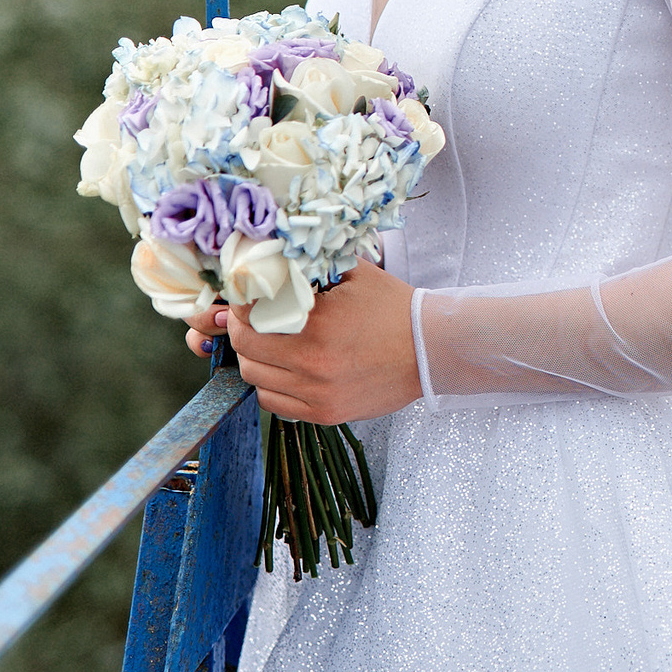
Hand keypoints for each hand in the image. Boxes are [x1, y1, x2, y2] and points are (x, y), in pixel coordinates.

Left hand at [183, 263, 422, 423]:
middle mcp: (313, 364)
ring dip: (255, 358)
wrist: (431, 349)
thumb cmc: (394, 308)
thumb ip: (311, 266)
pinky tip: (285, 371)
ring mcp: (318, 394)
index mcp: (318, 325)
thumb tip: (271, 258)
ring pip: (255, 379)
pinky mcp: (326, 414)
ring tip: (268, 344)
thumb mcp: (353, 274)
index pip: (249, 317)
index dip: (240, 305)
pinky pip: (275, 404)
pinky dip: (271, 387)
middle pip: (246, 350)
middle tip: (249, 319)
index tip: (246, 298)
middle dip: (241, 330)